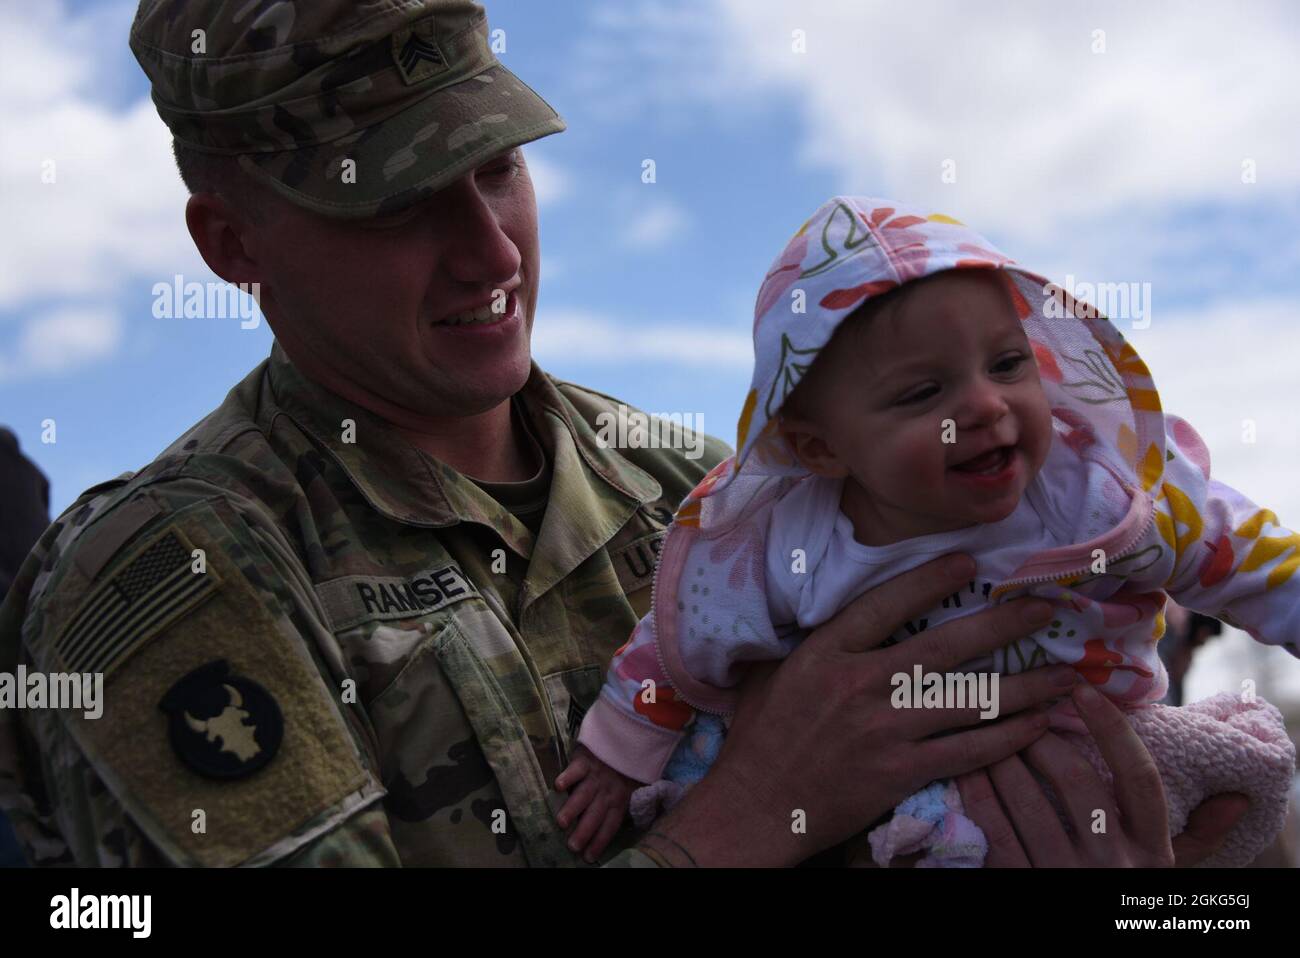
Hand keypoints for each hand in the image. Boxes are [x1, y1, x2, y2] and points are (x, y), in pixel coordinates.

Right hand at [555, 745, 639, 862]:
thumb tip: (605, 827)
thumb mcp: (630, 786)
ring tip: (562, 822)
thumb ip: (618, 804)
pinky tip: (558, 787)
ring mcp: (596, 776)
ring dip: (573, 808)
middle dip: (584, 832)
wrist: (627, 735)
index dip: (600, 841)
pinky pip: (576, 769)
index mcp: (619, 799)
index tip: (587, 857)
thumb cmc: (625, 765)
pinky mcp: (585, 760)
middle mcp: (607, 791)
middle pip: (595, 815)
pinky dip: (568, 777)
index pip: (610, 825)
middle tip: (572, 846)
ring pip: (584, 795)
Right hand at [637, 553, 1075, 866]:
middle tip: (1047, 609)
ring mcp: (886, 730)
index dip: (931, 580)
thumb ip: (803, 639)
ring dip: (1027, 686)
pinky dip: (1009, 737)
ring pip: (972, 700)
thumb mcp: (769, 673)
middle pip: (947, 647)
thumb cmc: (759, 737)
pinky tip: (1040, 726)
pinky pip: (970, 751)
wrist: (755, 807)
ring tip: (1067, 674)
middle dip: (1004, 624)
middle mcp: (862, 684)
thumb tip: (819, 601)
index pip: (887, 604)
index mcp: (827, 652)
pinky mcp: (903, 771)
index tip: (970, 563)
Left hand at [955, 683, 1247, 865]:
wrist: (1087, 957)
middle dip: (1042, 738)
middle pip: (1075, 780)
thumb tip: (1239, 797)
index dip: (1112, 729)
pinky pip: (994, 831)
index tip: (1082, 690)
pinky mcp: (1022, 890)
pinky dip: (978, 793)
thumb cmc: (1122, 893)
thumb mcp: (1165, 873)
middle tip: (1019, 710)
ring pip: (1027, 801)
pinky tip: (968, 767)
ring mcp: (1064, 878)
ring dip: (1002, 756)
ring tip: (990, 730)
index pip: (1140, 778)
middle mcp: (1112, 865)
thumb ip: (1198, 836)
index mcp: (1151, 852)